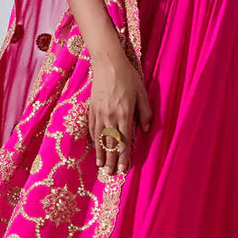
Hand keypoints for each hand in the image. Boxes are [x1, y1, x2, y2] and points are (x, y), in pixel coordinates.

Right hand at [88, 50, 151, 175]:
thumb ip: (145, 113)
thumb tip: (145, 130)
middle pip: (111, 144)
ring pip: (100, 139)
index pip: (125, 141)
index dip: (124, 157)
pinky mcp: (92, 108)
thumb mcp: (142, 93)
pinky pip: (93, 129)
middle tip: (110, 174)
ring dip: (101, 154)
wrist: (108, 63)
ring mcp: (99, 113)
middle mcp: (111, 116)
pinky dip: (94, 141)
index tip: (123, 170)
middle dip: (112, 161)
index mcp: (125, 114)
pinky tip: (95, 148)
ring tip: (101, 167)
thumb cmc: (128, 77)